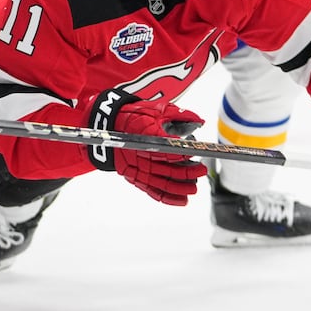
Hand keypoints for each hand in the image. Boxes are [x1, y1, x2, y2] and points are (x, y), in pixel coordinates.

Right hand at [85, 87, 207, 204]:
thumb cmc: (134, 116)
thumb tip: (199, 121)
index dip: (182, 153)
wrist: (109, 126)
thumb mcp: (156, 109)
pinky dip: (168, 198)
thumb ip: (179, 115)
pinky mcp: (134, 176)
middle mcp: (140, 155)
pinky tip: (182, 200)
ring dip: (181, 188)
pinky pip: (152, 191)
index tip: (195, 151)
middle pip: (167, 169)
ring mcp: (137, 168)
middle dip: (188, 172)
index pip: (166, 149)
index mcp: (144, 136)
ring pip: (162, 183)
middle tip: (201, 170)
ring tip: (194, 188)